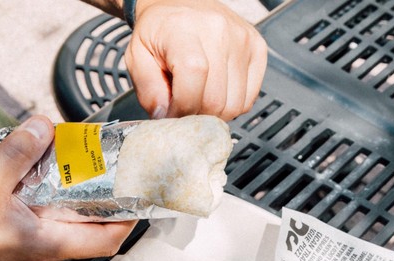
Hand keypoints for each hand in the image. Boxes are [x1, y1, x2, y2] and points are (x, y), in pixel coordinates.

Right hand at [0, 116, 135, 260]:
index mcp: (48, 247)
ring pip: (66, 227)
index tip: (136, 190)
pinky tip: (35, 180)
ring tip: (73, 166)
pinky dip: (49, 204)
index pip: (109, 240)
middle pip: (91, 231)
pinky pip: (43, 226)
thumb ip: (18, 153)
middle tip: (106, 167)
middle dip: (103, 200)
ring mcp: (28, 255)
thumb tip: (44, 126)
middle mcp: (44, 257)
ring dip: (74, 200)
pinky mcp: (11, 249)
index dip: (130, 217)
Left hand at [125, 0, 266, 119]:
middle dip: (197, 115)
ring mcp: (242, 40)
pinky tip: (217, 91)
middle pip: (216, 100)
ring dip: (216, 112)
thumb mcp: (137, 56)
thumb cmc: (159, 31)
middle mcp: (219, 31)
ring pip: (235, 105)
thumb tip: (164, 117)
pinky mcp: (257, 48)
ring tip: (200, 97)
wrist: (180, 3)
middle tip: (184, 106)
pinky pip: (249, 98)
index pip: (194, 77)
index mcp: (184, 30)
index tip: (172, 112)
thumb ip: (147, 89)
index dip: (182, 107)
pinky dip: (232, 104)